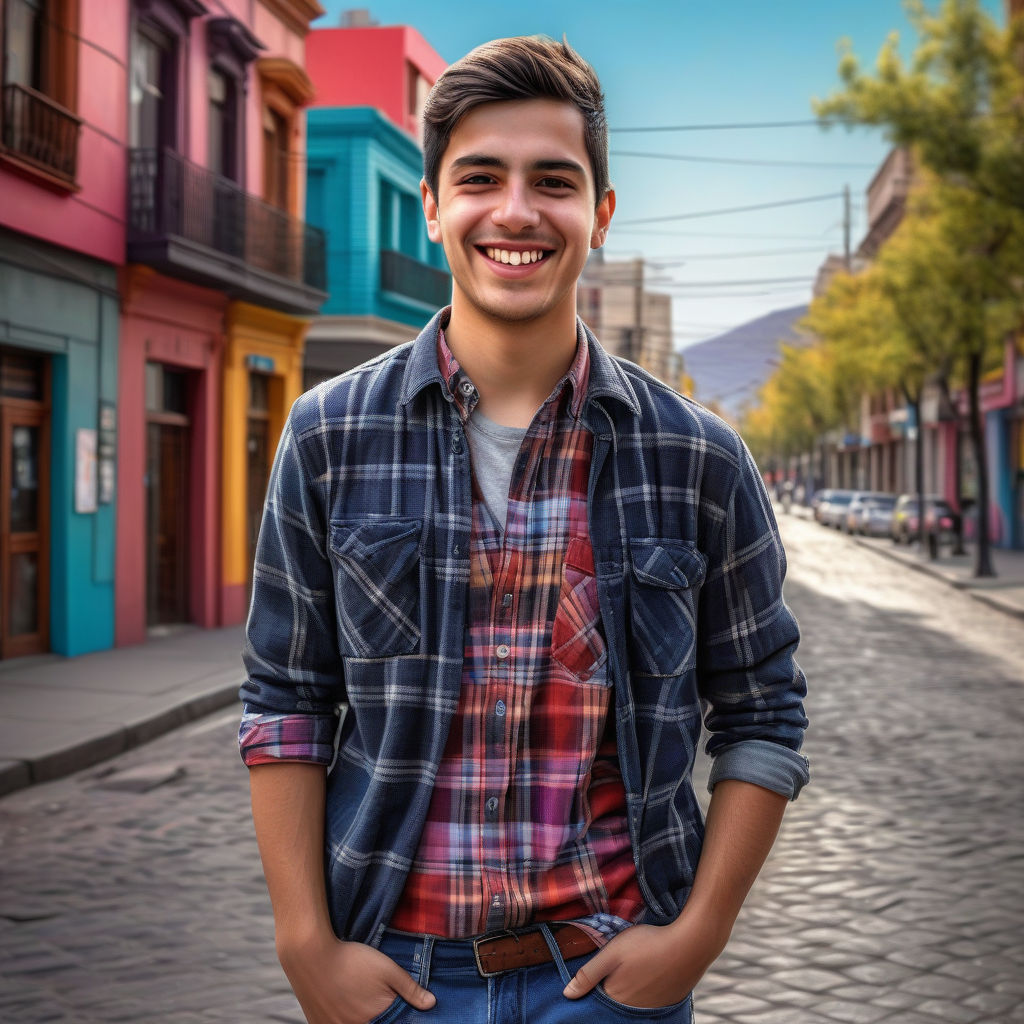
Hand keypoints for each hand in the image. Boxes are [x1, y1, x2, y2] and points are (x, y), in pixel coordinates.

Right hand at [277, 929, 435, 1023]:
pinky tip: (343, 1003)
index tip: (393, 1004)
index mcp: (373, 1020)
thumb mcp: (387, 969)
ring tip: (357, 997)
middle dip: (378, 1015)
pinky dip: (342, 1018)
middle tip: (372, 997)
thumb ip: (410, 989)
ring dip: (360, 1016)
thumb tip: (432, 1004)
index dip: (395, 1016)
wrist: (310, 955)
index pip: (392, 1023)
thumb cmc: (351, 960)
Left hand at [562, 917, 727, 1008]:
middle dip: (613, 984)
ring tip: (636, 965)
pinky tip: (649, 971)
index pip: (598, 997)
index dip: (596, 982)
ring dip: (630, 986)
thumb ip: (588, 974)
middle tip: (622, 963)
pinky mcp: (667, 1001)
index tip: (602, 967)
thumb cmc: (648, 944)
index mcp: (616, 998)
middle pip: (615, 999)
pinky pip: (649, 999)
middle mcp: (633, 1009)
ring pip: (632, 999)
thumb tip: (567, 995)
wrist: (690, 944)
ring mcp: (652, 1007)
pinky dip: (646, 988)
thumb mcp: (612, 952)